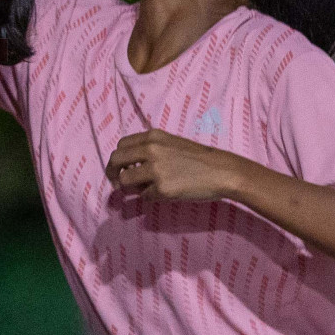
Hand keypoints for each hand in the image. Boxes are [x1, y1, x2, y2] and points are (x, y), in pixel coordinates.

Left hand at [105, 128, 245, 200]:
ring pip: (125, 180)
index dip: (118, 159)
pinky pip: (144, 196)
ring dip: (130, 188)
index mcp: (152, 137)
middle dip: (113, 173)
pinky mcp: (161, 188)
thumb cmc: (199, 159)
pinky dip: (150, 197)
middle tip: (117, 183)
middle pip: (115, 161)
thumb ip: (150, 149)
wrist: (221, 171)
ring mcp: (155, 169)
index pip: (121, 145)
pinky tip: (164, 194)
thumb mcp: (171, 144)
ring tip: (143, 190)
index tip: (120, 168)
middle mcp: (150, 150)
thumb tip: (129, 166)